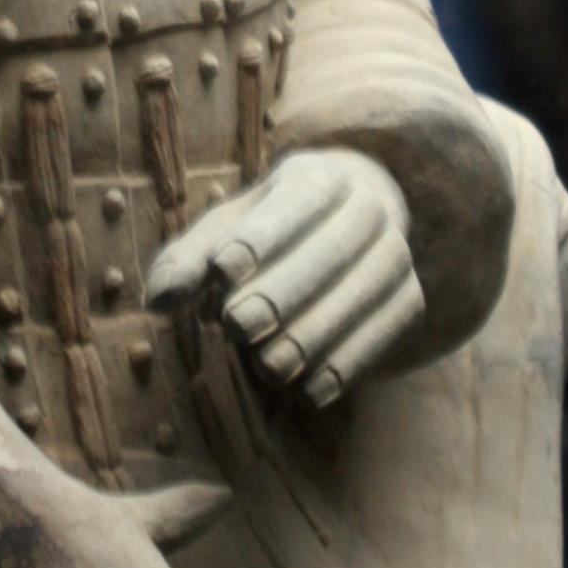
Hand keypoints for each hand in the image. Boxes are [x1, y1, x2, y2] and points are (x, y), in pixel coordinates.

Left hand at [147, 146, 422, 408]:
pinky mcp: (410, 298)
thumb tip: (157, 300)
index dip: (262, 237)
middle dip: (285, 291)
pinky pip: (387, 330)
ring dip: (317, 334)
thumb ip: (188, 262)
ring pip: (367, 292)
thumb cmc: (269, 233)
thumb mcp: (225, 233)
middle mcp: (367, 206)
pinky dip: (351, 362)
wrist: (350, 229)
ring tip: (269, 368)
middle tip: (239, 326)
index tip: (223, 271)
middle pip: (333, 249)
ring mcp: (396, 252)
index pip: (295, 202)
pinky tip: (310, 391)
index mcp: (318, 176)